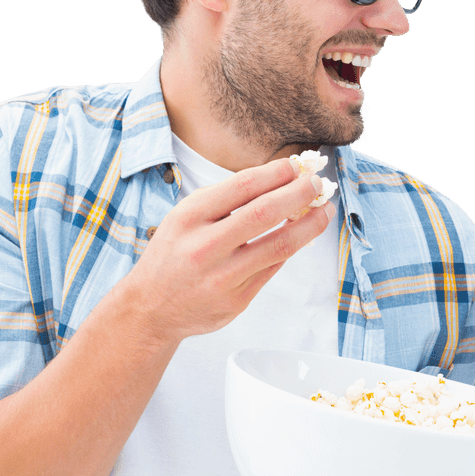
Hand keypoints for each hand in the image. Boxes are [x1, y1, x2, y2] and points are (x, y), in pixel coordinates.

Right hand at [123, 158, 334, 344]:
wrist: (150, 309)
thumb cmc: (173, 254)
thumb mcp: (186, 217)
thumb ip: (226, 200)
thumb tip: (280, 180)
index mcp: (189, 217)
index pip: (242, 186)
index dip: (276, 173)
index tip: (296, 167)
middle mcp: (204, 247)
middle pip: (265, 213)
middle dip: (300, 194)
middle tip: (318, 183)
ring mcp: (221, 277)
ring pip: (279, 245)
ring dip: (310, 224)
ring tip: (324, 211)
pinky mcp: (236, 301)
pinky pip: (273, 268)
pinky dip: (291, 248)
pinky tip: (301, 235)